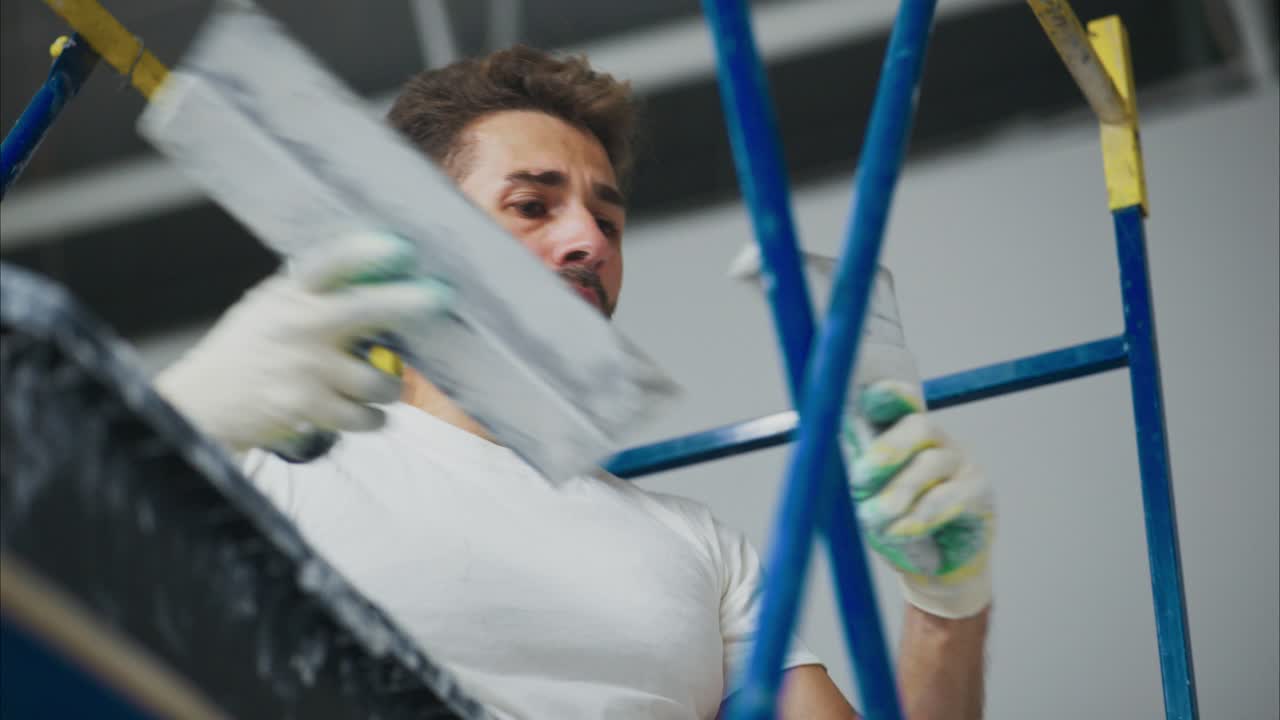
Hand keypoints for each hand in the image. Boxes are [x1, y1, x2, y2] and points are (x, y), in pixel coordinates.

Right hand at [155, 231, 451, 455]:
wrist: (203, 401)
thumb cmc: (252, 348)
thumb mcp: (273, 305)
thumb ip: (318, 292)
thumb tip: (387, 274)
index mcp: (292, 293)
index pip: (331, 263)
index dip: (368, 252)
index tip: (401, 247)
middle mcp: (299, 325)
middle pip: (368, 308)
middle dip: (410, 303)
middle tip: (440, 298)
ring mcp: (304, 368)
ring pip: (379, 378)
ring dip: (390, 386)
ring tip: (381, 385)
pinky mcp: (306, 407)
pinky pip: (366, 416)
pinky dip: (374, 417)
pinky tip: (366, 412)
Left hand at [843, 380, 993, 618]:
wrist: (938, 570)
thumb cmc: (897, 525)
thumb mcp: (869, 501)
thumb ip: (858, 478)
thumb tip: (833, 459)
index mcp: (904, 435)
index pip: (901, 404)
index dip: (888, 396)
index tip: (866, 397)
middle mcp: (936, 441)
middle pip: (918, 426)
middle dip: (886, 449)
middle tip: (858, 480)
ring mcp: (961, 464)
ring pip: (930, 463)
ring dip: (898, 492)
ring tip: (873, 518)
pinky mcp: (979, 493)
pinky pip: (950, 497)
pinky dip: (921, 515)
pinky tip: (900, 531)